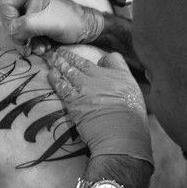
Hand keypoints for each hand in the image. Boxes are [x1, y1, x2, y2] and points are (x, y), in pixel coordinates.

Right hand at [0, 0, 103, 52]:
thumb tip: (12, 33)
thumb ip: (22, 26)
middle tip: (26, 47)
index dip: (8, 21)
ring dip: (28, 43)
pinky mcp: (39, 24)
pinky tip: (45, 48)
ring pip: (19, 31)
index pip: (5, 5)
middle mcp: (28, 1)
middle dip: (19, 36)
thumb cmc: (69, 20)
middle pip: (10, 20)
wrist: (88, 29)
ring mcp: (34, 13)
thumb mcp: (43, 22)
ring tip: (41, 49)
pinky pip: (28, 36)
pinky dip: (34, 44)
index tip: (17, 34)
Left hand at [45, 48, 152, 165]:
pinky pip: (61, 85)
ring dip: (59, 63)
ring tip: (52, 58)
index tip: (97, 61)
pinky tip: (50, 73)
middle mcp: (102, 77)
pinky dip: (55, 78)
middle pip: (84, 62)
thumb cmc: (132, 122)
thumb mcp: (136, 98)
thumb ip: (125, 85)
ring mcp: (86, 88)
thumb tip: (114, 81)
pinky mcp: (74, 100)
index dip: (104, 59)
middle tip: (61, 52)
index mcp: (121, 76)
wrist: (120, 136)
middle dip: (71, 56)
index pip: (112, 58)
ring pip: (69, 70)